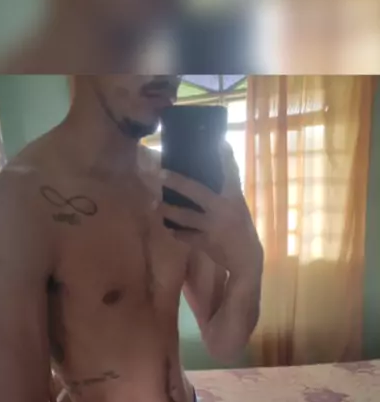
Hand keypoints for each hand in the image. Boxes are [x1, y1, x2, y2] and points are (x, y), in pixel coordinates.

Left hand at [159, 144, 262, 283]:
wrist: (246, 259)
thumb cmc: (241, 229)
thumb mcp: (238, 208)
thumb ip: (226, 192)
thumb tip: (210, 172)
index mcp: (234, 198)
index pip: (230, 172)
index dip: (225, 157)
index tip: (219, 141)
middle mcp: (223, 209)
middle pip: (196, 191)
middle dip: (176, 182)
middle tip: (160, 173)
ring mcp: (213, 226)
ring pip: (185, 216)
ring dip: (167, 210)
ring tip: (155, 205)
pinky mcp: (206, 242)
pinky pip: (185, 236)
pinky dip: (174, 232)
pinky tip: (165, 226)